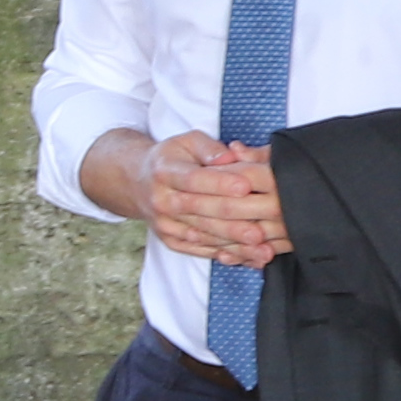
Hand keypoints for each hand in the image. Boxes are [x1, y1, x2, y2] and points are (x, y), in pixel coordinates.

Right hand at [140, 132, 285, 267]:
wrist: (137, 182)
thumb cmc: (171, 158)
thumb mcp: (186, 141)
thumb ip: (209, 147)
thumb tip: (230, 158)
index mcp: (165, 171)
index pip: (194, 179)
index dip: (220, 183)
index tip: (245, 186)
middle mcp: (162, 200)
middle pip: (201, 211)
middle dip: (233, 220)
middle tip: (261, 228)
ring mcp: (165, 224)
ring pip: (204, 236)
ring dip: (235, 245)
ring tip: (263, 249)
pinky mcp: (171, 241)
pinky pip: (200, 251)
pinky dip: (227, 256)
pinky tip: (249, 259)